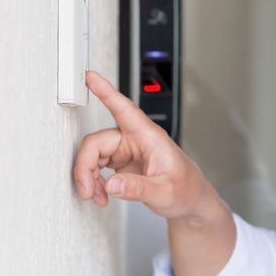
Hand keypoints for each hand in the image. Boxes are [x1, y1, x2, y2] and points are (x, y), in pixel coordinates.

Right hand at [73, 70, 214, 220]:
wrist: (190, 199)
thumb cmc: (185, 189)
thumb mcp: (164, 192)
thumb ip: (138, 188)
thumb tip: (111, 184)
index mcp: (149, 137)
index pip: (124, 109)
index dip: (106, 92)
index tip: (90, 76)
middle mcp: (135, 139)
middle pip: (97, 142)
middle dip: (86, 167)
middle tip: (88, 191)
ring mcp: (127, 149)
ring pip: (93, 154)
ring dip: (89, 177)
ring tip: (97, 196)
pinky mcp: (121, 161)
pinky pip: (97, 166)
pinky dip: (95, 181)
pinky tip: (102, 194)